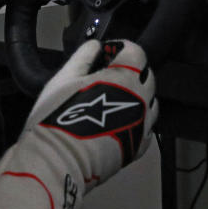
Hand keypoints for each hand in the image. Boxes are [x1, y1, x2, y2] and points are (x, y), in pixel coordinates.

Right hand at [0, 40, 157, 208]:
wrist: (56, 162)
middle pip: (147, 76)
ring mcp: (142, 124)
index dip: (122, 49)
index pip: (136, 52)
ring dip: (138, 96)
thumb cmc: (57, 120)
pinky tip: (117, 122)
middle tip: (109, 76)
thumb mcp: (64, 78)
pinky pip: (146, 128)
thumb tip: (94, 46)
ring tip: (113, 100)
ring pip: (151, 102)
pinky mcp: (138, 146)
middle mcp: (140, 99)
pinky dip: (137, 121)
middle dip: (132, 71)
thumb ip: (83, 57)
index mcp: (125, 78)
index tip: (108, 53)